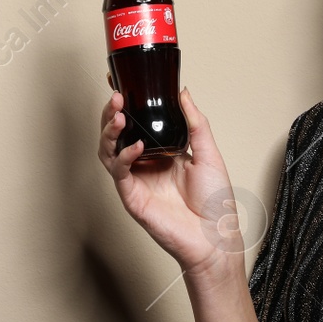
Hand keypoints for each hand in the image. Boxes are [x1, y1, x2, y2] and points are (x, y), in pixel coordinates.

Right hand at [97, 88, 243, 281]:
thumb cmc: (214, 203)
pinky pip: (120, 172)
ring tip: (119, 115)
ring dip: (110, 131)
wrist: (214, 237)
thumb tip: (183, 93)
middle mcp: (144, 165)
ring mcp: (135, 180)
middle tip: (116, 97)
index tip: (120, 84)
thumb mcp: (208, 152)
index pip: (136, 124)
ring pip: (108, 151)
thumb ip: (195, 122)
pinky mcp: (132, 196)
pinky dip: (124, 156)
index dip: (125, 106)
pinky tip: (136, 146)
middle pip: (116, 134)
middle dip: (111, 113)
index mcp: (160, 153)